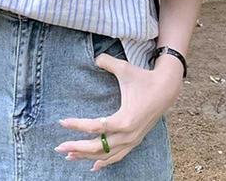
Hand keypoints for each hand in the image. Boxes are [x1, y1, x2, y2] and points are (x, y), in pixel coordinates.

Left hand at [54, 52, 182, 171]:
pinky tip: (93, 166)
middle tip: (59, 147)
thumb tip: (94, 58)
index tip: (62, 121)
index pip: (95, 126)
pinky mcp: (135, 140)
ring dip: (87, 156)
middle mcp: (128, 134)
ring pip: (106, 155)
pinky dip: (105, 162)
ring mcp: (132, 140)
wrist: (166, 89)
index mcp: (124, 119)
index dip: (77, 125)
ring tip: (69, 155)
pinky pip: (118, 156)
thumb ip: (107, 62)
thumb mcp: (125, 68)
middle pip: (98, 146)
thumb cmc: (144, 78)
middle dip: (77, 148)